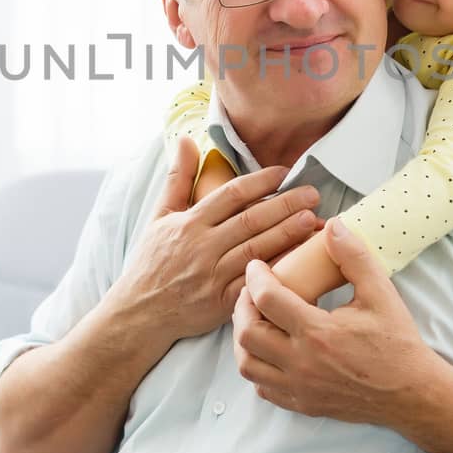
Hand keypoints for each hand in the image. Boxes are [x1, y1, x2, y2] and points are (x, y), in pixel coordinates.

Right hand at [113, 136, 323, 344]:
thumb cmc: (152, 262)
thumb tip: (187, 140)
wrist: (140, 312)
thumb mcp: (159, 216)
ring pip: (257, 249)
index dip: (261, 181)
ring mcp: (214, 275)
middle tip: (313, 194)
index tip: (284, 173)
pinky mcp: (222, 302)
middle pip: (251, 220)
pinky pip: (255, 283)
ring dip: (287, 234)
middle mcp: (203, 246)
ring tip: (312, 220)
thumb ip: (178, 178)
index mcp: (190, 223)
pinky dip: (277, 271)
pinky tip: (299, 261)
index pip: (232, 195)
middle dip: (285, 204)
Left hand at [233, 218, 435, 425]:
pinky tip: (269, 349)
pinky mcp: (302, 405)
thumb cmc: (397, 343)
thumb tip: (333, 226)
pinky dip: (257, 366)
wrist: (411, 393)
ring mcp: (300, 389)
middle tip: (252, 292)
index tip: (256, 267)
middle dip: (242, 307)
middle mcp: (302, 364)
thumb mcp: (380, 293)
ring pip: (248, 364)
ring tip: (256, 319)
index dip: (255, 277)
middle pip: (247, 334)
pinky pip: (262, 387)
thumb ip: (354, 257)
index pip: (267, 300)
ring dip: (244, 338)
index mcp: (319, 333)